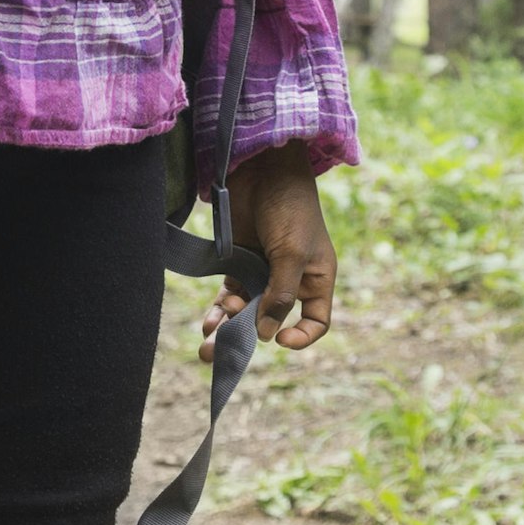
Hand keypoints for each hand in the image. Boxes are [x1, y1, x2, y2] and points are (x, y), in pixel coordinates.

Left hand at [212, 145, 335, 352]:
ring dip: (228, 328)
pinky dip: (220, 309)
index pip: (315, 320)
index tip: (280, 340)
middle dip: (248, 340)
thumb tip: (267, 335)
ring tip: (207, 346)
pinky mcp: (238, 261)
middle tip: (222, 358)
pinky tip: (208, 321)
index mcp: (316, 278)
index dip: (301, 336)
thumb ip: (280, 295)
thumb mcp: (291, 253)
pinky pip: (230, 294)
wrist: (262, 167)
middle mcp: (291, 279)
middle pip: (272, 320)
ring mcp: (263, 270)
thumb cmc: (290, 207)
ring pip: (246, 311)